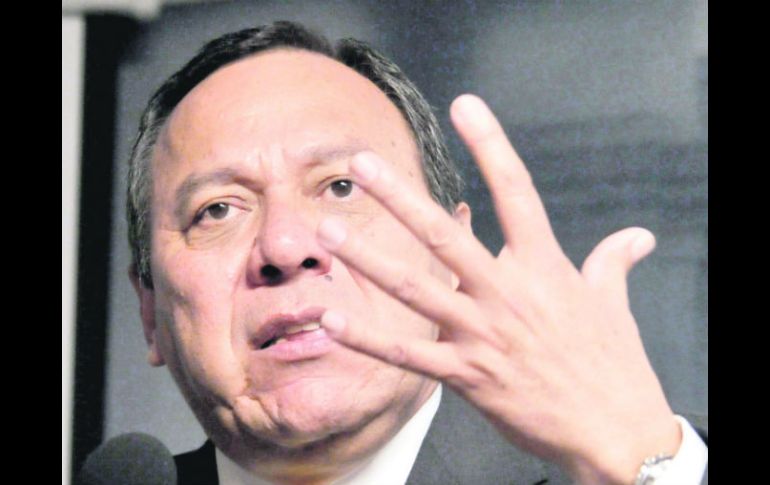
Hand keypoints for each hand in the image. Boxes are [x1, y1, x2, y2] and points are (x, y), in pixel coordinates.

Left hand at [316, 94, 680, 483]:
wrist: (614, 430)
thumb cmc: (614, 364)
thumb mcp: (613, 304)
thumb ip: (613, 262)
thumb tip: (638, 237)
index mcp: (544, 266)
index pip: (516, 191)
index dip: (490, 144)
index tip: (465, 106)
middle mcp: (506, 293)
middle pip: (444, 236)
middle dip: (400, 198)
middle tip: (362, 165)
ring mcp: (482, 334)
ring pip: (416, 290)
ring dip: (369, 260)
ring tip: (331, 231)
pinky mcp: (466, 375)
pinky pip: (408, 354)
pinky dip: (368, 337)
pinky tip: (332, 318)